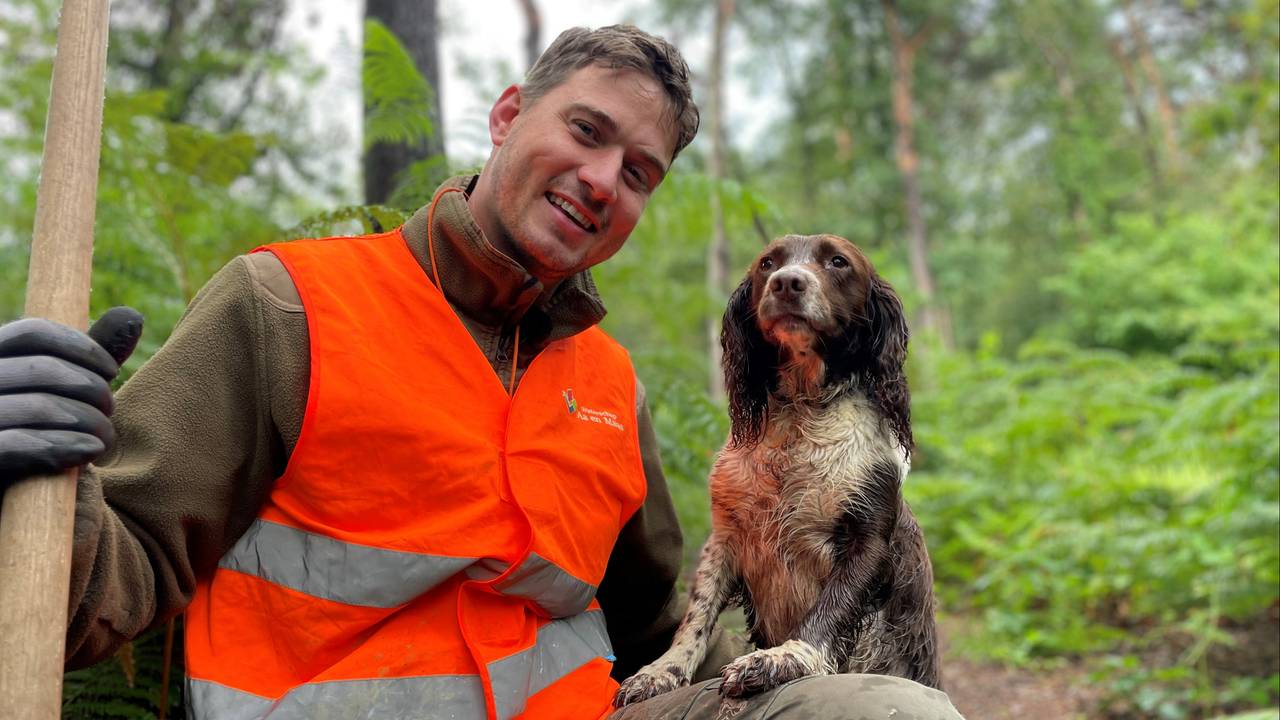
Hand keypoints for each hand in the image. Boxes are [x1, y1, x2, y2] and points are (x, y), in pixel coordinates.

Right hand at [0, 307, 143, 484]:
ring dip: (87, 422)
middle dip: (91, 389)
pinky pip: (15, 445)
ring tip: (103, 439)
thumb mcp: (62, 395)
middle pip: (42, 368)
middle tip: (109, 412)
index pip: (33, 332)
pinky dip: (62, 446)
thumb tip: (131, 315)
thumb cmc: (36, 440)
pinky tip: (88, 452)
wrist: (7, 512)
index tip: (111, 371)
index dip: (81, 346)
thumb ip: (89, 360)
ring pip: (38, 406)